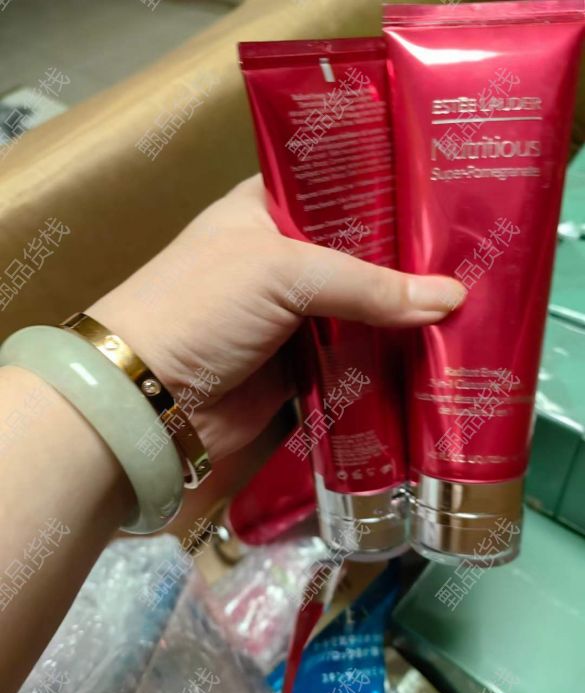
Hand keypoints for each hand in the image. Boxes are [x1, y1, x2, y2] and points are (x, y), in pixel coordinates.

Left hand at [88, 175, 464, 460]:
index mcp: (268, 210)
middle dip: (411, 261)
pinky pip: (356, 357)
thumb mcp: (282, 272)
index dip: (392, 192)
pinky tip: (440, 351)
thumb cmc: (204, 305)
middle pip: (361, 254)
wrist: (151, 398)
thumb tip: (452, 299)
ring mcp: (294, 315)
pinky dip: (390, 357)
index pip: (341, 188)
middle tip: (479, 255)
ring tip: (477, 303)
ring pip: (364, 309)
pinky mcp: (303, 365)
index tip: (451, 196)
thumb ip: (368, 284)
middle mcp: (284, 258)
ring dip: (407, 314)